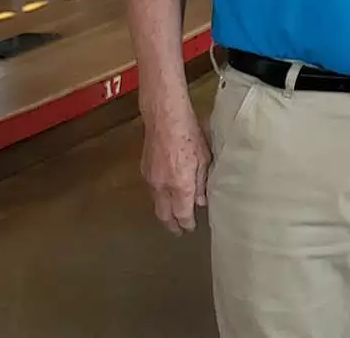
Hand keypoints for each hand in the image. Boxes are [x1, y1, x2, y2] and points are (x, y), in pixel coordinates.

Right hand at [140, 98, 208, 234]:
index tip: (190, 229)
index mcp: (180, 185)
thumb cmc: (189, 134)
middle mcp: (163, 186)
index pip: (182, 214)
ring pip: (156, 203)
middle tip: (177, 231)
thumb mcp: (204, 159)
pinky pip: (152, 190)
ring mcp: (151, 178)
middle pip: (164, 214)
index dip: (186, 224)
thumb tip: (201, 201)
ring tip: (172, 216)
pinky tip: (165, 195)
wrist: (164, 117)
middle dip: (171, 225)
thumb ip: (202, 183)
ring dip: (164, 211)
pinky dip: (159, 197)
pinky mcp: (144, 169)